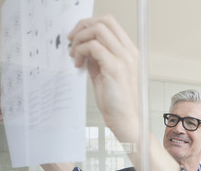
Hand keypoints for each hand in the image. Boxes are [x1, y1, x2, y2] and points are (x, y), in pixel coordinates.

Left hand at [68, 15, 139, 139]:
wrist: (126, 120)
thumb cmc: (117, 102)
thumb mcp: (104, 74)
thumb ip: (97, 58)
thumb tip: (83, 47)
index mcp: (129, 52)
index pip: (110, 23)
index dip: (89, 24)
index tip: (77, 36)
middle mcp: (129, 52)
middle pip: (104, 21)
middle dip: (82, 27)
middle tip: (72, 41)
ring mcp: (124, 59)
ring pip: (97, 30)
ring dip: (80, 39)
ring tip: (74, 55)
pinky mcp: (115, 68)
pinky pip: (93, 47)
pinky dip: (80, 52)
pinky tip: (78, 64)